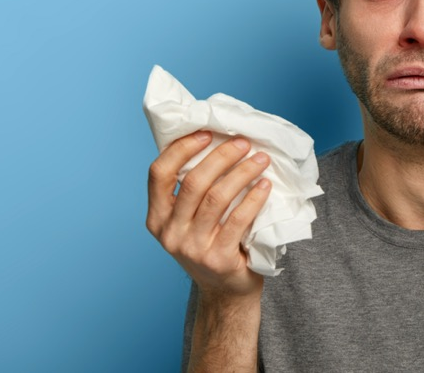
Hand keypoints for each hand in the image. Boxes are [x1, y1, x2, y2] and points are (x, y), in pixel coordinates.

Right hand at [146, 131, 271, 298]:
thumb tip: (216, 141)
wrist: (225, 291)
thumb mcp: (189, 220)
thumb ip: (192, 191)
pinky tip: (266, 185)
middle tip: (243, 143)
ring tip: (261, 159)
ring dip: (242, 172)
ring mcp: (192, 248)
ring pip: (217, 198)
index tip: (206, 132)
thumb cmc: (210, 244)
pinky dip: (254, 198)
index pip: (158, 173)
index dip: (181, 148)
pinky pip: (238, 219)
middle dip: (221, 156)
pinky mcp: (218, 259)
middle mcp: (169, 233)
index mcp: (157, 218)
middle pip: (193, 181)